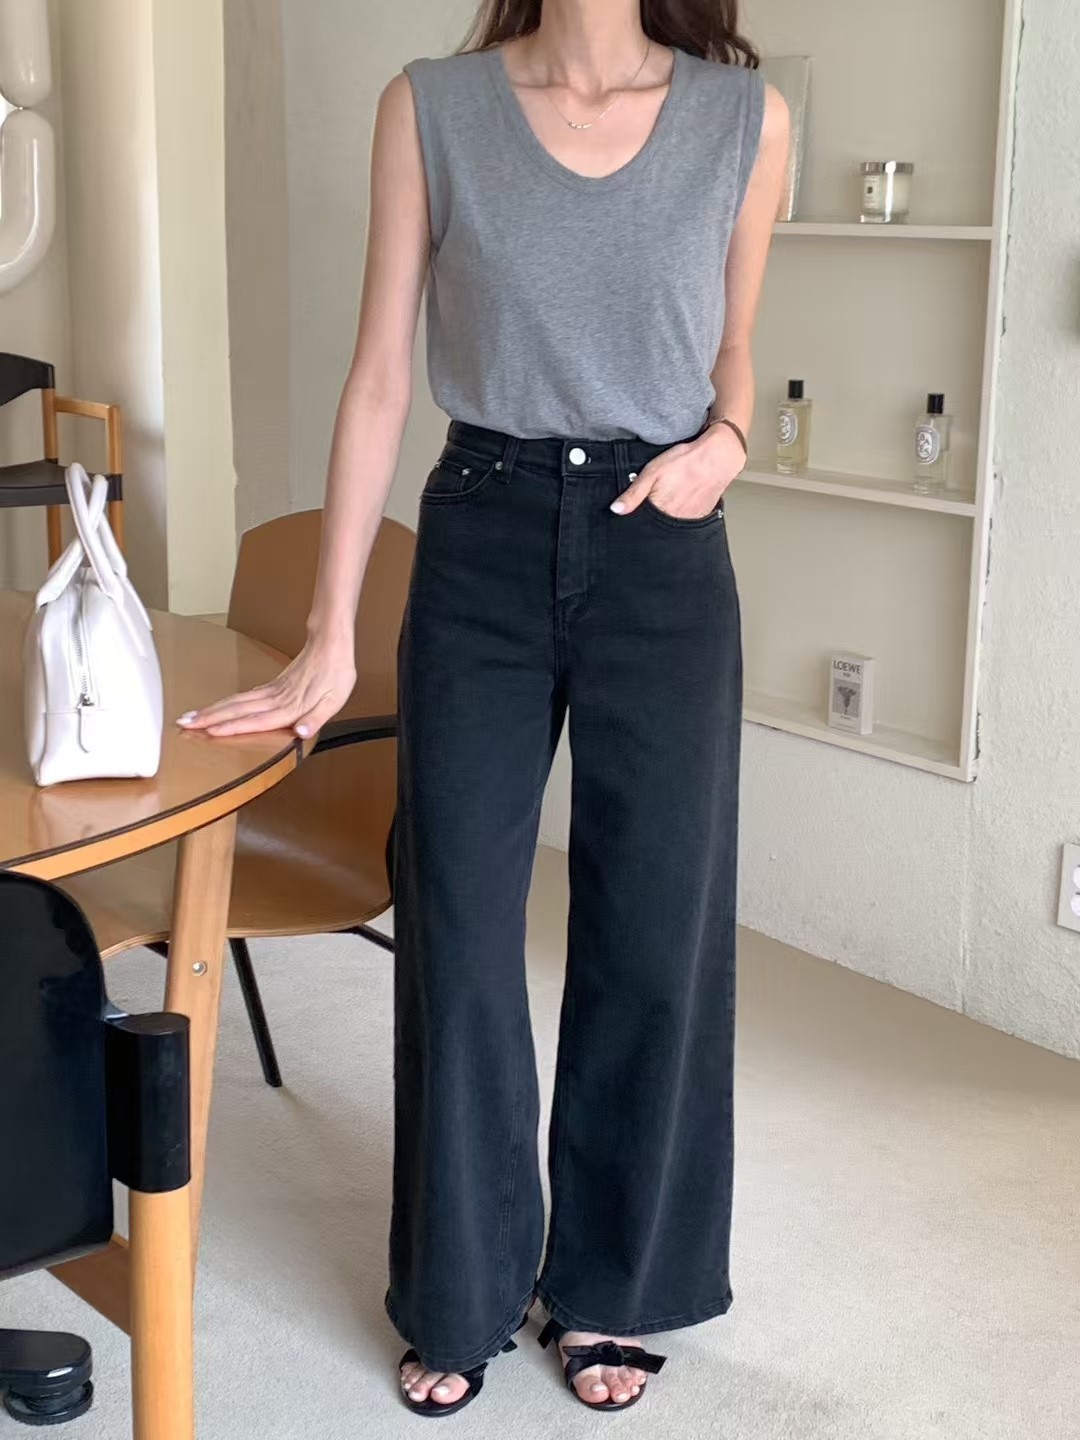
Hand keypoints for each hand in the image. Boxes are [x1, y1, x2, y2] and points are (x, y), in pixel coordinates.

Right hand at [175, 636, 356, 738]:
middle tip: (185, 724)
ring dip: (212, 710)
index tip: (211, 731)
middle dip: (210, 718)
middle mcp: (277, 698)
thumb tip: (303, 732)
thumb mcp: (335, 699)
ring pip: (236, 701)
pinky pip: (245, 695)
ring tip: (191, 716)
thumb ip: (317, 718)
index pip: (257, 720)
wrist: (331, 643)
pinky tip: (220, 708)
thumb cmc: (336, 671)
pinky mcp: (273, 684)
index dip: (233, 727)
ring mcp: (272, 690)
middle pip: (237, 710)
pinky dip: (228, 702)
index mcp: (291, 705)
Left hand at [610, 423, 745, 518]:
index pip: (640, 523)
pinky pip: (685, 523)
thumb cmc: (685, 462)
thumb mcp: (652, 472)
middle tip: (657, 498)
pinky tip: (680, 502)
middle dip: (651, 520)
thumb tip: (616, 510)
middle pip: (655, 527)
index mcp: (659, 510)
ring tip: (670, 499)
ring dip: (666, 518)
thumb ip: (633, 494)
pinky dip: (679, 516)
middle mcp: (673, 520)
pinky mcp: (699, 518)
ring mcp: (688, 521)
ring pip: (670, 527)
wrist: (717, 458)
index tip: (634, 511)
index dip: (635, 517)